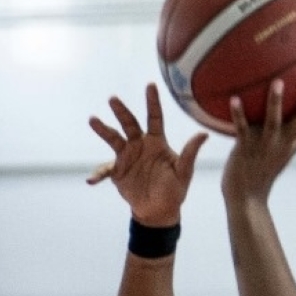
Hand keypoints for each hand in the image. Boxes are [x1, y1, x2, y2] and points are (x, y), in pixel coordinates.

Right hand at [88, 83, 207, 225]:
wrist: (159, 210)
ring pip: (113, 138)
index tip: (150, 85)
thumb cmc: (174, 189)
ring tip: (93, 120)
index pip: (154, 118)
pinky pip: (105, 170)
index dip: (153, 102)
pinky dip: (98, 174)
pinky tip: (92, 180)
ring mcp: (126, 156)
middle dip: (122, 111)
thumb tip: (204, 134)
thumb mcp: (184, 172)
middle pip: (130, 124)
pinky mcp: (117, 171)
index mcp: (157, 142)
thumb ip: (190, 153)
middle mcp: (140, 144)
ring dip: (104, 130)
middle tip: (113, 99)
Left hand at [221, 76, 295, 201]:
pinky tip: (233, 99)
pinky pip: (242, 129)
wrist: (247, 197)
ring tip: (277, 82)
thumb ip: (285, 134)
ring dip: (276, 102)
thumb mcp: (279, 152)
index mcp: (294, 143)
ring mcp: (266, 146)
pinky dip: (238, 114)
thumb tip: (284, 110)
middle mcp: (284, 143)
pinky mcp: (246, 149)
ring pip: (273, 121)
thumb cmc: (261, 171)